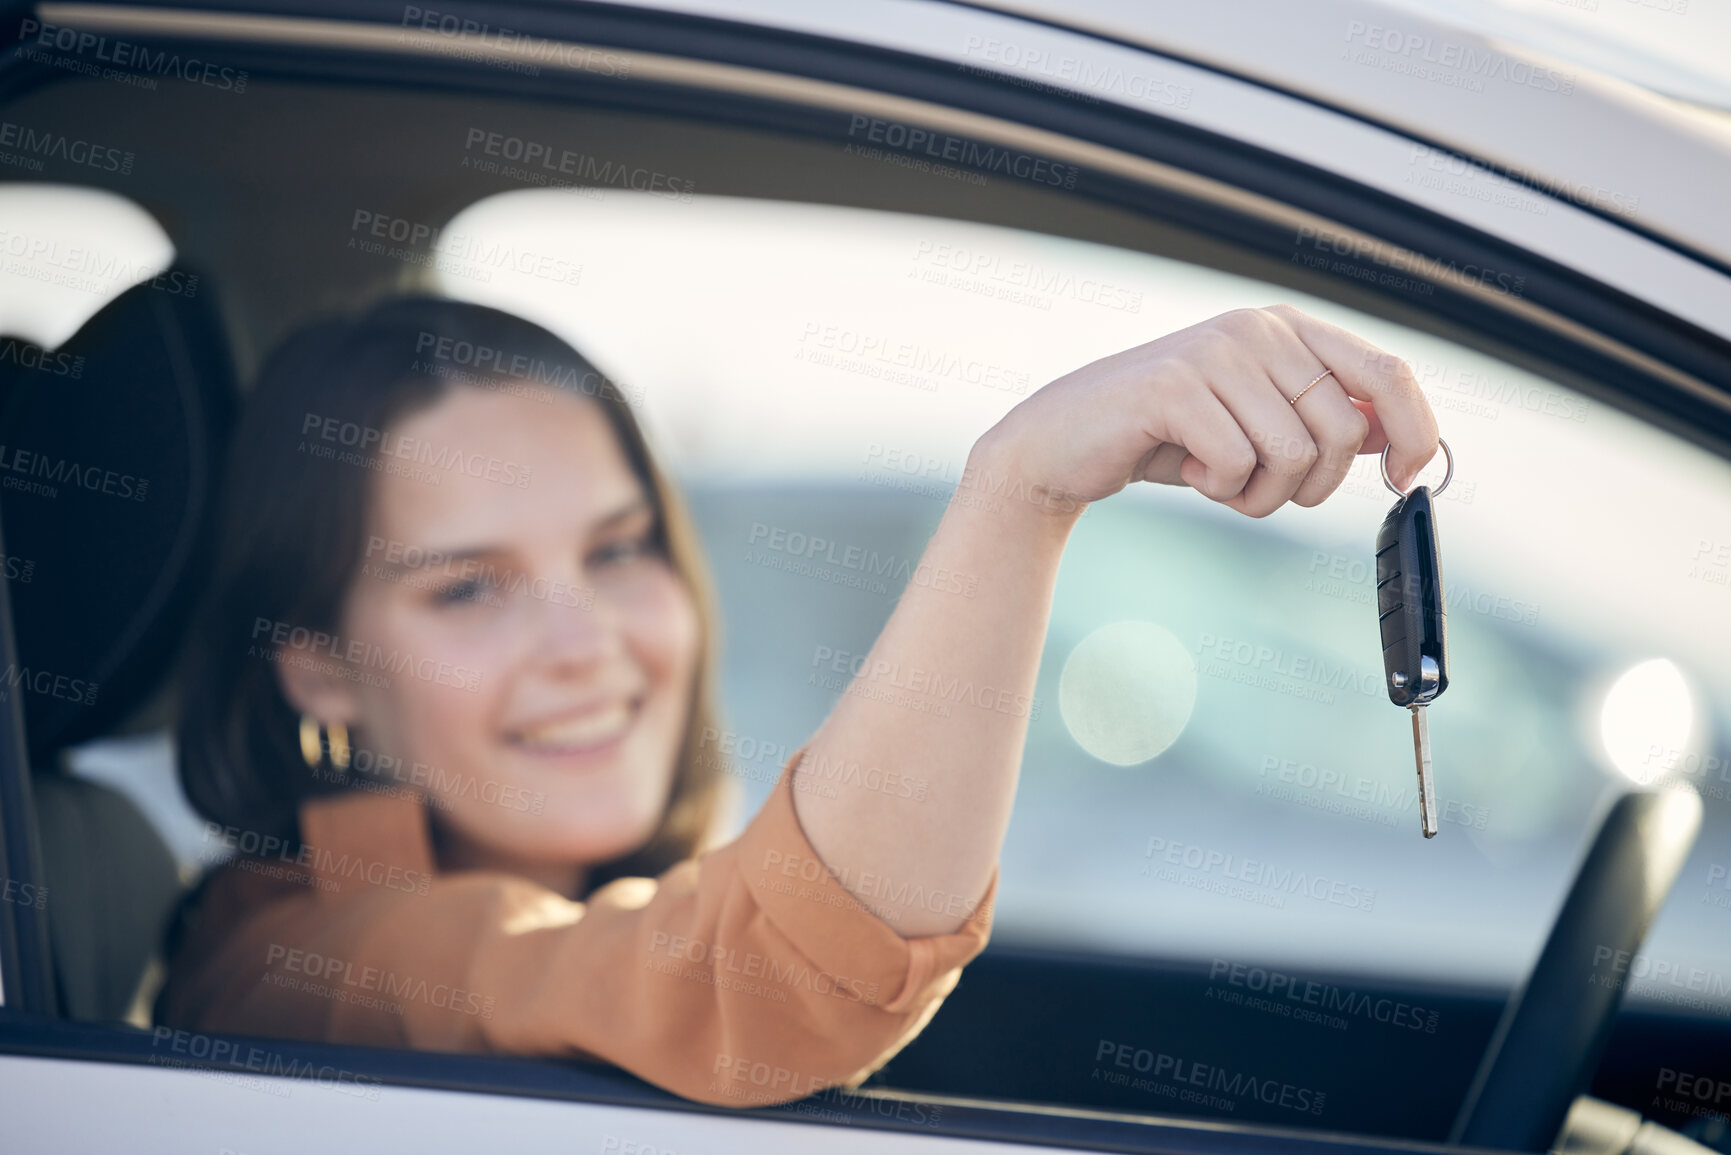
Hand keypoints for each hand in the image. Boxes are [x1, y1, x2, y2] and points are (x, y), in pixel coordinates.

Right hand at [975, 305, 1439, 517]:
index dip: (1416, 430)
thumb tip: (1404, 439)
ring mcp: (1216, 352)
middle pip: (1345, 431)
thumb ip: (1326, 422)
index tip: (1406, 478)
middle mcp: (1259, 329)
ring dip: (1257, 495)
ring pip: (1295, 455)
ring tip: (1213, 478)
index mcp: (1289, 331)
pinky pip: (1237, 464)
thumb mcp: (1258, 428)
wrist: (1066, 444)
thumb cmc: (1167, 439)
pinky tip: (1183, 468)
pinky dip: (1217, 489)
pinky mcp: (1175, 386)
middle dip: (1308, 487)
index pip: (1389, 372)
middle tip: (1254, 487)